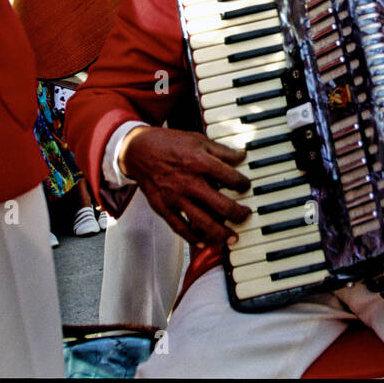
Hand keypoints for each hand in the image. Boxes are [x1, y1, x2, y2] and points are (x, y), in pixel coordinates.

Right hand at [119, 126, 251, 247]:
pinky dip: (192, 238)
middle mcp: (190, 182)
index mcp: (200, 162)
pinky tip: (203, 242)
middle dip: (239, 214)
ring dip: (221, 233)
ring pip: (203, 222)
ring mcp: (176, 198)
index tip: (245, 186)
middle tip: (246, 215)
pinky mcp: (163, 207)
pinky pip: (179, 228)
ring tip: (232, 237)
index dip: (243, 184)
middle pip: (222, 206)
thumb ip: (222, 151)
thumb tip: (242, 156)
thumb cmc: (169, 144)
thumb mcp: (198, 140)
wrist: (138, 150)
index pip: (231, 178)